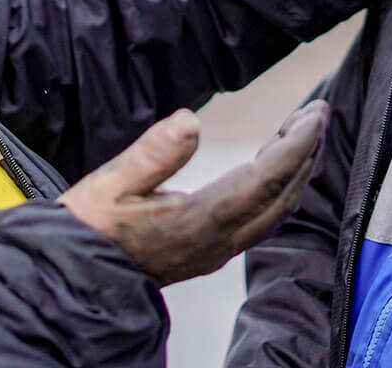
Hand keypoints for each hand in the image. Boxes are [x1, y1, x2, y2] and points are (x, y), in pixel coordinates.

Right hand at [59, 101, 328, 284]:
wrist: (74, 277)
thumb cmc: (90, 228)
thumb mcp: (112, 184)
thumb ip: (153, 154)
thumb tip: (190, 122)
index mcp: (201, 221)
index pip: (267, 179)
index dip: (296, 145)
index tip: (314, 115)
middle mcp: (219, 240)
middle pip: (282, 195)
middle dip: (305, 153)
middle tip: (316, 113)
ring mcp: (217, 250)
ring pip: (275, 210)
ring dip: (295, 172)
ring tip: (302, 134)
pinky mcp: (209, 251)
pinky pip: (261, 219)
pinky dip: (278, 189)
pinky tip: (272, 170)